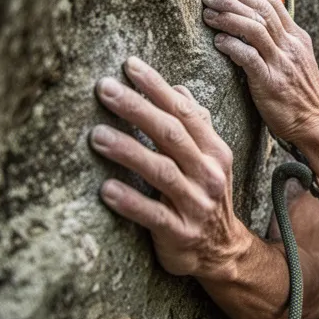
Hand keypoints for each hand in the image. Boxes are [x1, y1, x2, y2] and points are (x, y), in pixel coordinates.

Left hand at [90, 57, 250, 278]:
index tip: (130, 66)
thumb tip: (178, 89)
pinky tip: (106, 189)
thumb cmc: (206, 197)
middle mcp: (208, 174)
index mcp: (214, 151)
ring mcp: (196, 204)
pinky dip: (130, 201)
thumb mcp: (210, 160)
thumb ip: (195, 125)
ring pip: (161, 172)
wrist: (222, 252)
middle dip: (137, 109)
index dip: (157, 88)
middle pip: (171, 135)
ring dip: (128, 151)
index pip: (185, 112)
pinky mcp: (180, 233)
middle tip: (105, 88)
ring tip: (96, 135)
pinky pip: (153, 215)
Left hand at [201, 0, 318, 142]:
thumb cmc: (301, 95)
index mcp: (297, 37)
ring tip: (207, 11)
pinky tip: (218, 42)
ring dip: (228, 15)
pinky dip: (232, 46)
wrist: (316, 124)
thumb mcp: (296, 61)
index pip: (271, 2)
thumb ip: (278, 42)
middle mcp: (291, 46)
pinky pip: (249, 57)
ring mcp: (282, 63)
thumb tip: (251, 25)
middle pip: (260, 8)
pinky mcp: (271, 82)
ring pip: (254, 27)